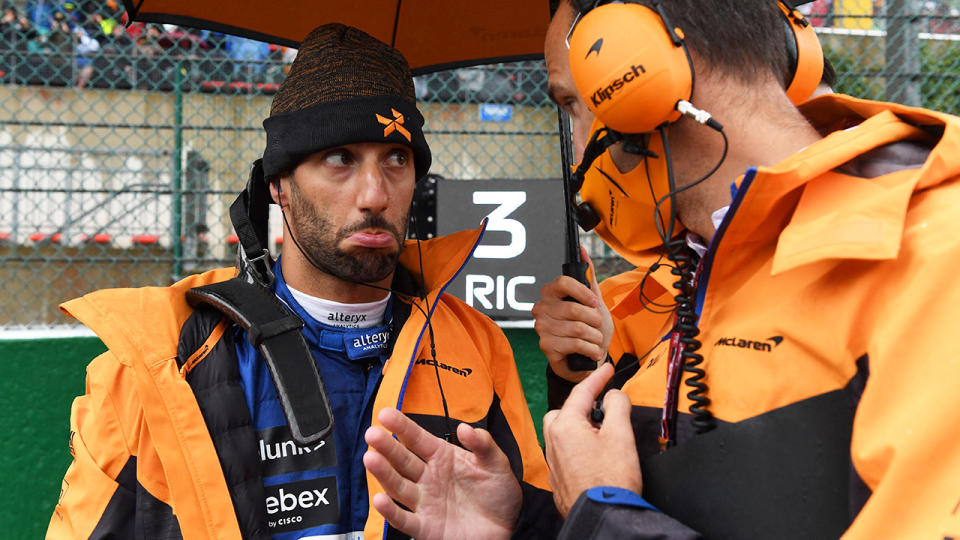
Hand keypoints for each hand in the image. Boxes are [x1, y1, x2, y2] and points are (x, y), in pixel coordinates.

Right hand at [363, 408, 520, 539]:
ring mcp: (424, 502)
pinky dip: (391, 512)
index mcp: (441, 457)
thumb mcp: (496, 463)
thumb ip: (483, 444)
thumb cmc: (498, 492)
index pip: (417, 438)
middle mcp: (428, 477)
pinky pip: (405, 520)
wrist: (507, 526)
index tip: (385, 414)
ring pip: (398, 486)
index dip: (401, 426)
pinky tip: (380, 500)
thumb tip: (465, 428)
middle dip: (386, 447)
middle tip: (372, 434)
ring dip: (384, 473)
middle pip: (402, 460)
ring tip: (371, 458)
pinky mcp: (426, 527)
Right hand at [532, 247, 613, 381]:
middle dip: (594, 320)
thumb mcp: (592, 301)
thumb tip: (583, 250)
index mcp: (550, 294)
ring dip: (595, 337)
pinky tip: (591, 352)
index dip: (583, 292)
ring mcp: (542, 328)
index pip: (563, 282)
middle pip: (573, 308)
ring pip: (577, 328)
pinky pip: (575, 344)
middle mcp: (541, 309)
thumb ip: (588, 277)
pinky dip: (591, 349)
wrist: (586, 359)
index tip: (594, 302)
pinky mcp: (546, 347)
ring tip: (596, 341)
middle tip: (597, 327)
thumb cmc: (588, 329)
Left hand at [543, 363, 641, 516]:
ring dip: (580, 427)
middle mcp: (553, 441)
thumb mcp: (621, 434)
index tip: (606, 368)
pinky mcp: (559, 479)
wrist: (602, 516)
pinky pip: (565, 452)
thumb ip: (617, 406)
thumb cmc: (610, 480)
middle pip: (565, 411)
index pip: (581, 392)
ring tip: (603, 435)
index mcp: (565, 426)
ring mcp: (554, 462)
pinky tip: (595, 456)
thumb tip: (614, 395)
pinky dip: (578, 447)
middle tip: (604, 409)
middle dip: (583, 406)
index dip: (597, 377)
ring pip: (563, 432)